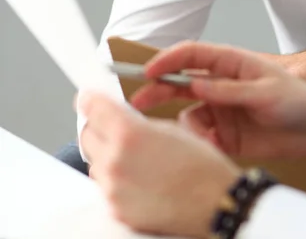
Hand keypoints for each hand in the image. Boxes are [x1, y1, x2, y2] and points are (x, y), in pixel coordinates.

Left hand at [78, 92, 239, 238]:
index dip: (90, 99)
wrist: (215, 203)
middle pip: (87, 135)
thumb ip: (138, 122)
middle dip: (98, 127)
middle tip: (114, 125)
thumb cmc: (202, 166)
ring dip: (108, 154)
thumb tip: (119, 118)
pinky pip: (106, 186)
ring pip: (96, 162)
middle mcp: (115, 162)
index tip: (88, 98)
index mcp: (129, 134)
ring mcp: (113, 189)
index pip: (93, 108)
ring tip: (137, 156)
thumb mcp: (172, 128)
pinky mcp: (116, 210)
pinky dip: (117, 178)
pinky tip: (142, 176)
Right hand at [131, 42, 305, 160]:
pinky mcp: (224, 133)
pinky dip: (199, 142)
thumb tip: (196, 85)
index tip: (148, 71)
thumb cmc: (298, 99)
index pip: (192, 55)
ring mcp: (220, 109)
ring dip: (187, 126)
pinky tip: (213, 147)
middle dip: (157, 90)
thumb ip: (230, 90)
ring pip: (187, 114)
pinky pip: (200, 137)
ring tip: (204, 138)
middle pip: (179, 82)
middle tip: (138, 102)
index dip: (167, 59)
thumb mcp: (267, 92)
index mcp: (231, 63)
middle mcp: (220, 84)